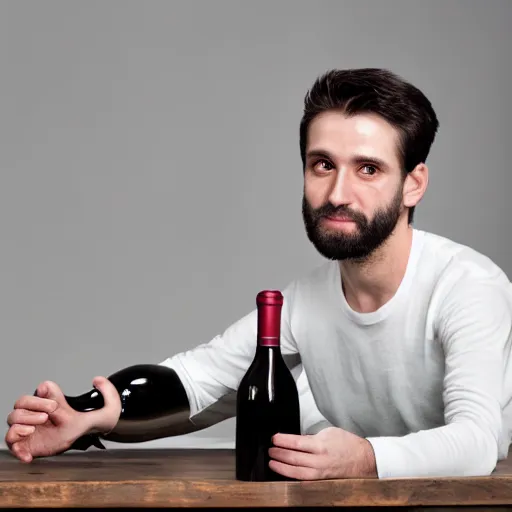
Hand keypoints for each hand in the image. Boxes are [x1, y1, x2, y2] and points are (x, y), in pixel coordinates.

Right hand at [5, 377, 120, 462]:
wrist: (87, 442)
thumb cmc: (92, 424)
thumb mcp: (106, 408)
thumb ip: (108, 392)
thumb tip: (97, 379)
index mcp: (53, 400)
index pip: (38, 390)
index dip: (41, 397)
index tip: (55, 405)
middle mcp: (39, 412)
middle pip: (19, 404)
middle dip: (30, 409)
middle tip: (46, 417)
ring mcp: (32, 428)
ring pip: (12, 422)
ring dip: (20, 426)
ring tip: (34, 431)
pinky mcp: (28, 445)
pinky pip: (12, 445)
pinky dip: (16, 450)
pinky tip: (29, 455)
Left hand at [268, 426, 376, 479]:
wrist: (365, 460)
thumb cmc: (349, 445)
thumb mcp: (330, 433)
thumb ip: (312, 437)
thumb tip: (298, 441)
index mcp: (321, 445)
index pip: (296, 443)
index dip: (282, 441)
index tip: (274, 438)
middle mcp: (319, 461)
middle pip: (293, 458)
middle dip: (279, 454)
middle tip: (270, 450)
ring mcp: (320, 473)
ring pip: (296, 472)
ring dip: (282, 467)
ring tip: (272, 462)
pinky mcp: (321, 480)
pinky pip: (304, 479)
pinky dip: (292, 476)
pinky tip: (285, 472)